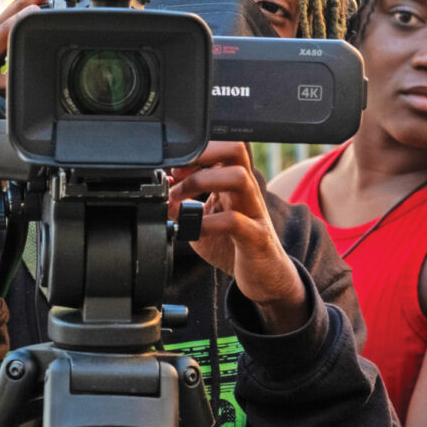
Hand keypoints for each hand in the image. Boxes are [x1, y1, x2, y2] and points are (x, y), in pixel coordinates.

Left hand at [168, 142, 307, 331]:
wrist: (264, 277)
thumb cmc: (235, 246)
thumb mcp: (204, 222)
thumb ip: (183, 209)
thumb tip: (162, 197)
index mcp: (233, 184)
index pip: (220, 149)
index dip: (194, 153)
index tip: (173, 171)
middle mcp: (246, 192)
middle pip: (235, 150)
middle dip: (202, 155)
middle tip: (178, 176)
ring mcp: (254, 212)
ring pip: (239, 177)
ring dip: (202, 183)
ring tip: (179, 201)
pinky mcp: (256, 237)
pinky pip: (234, 222)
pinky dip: (207, 223)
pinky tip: (192, 231)